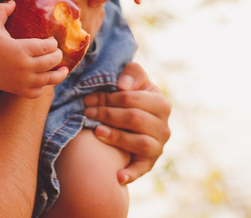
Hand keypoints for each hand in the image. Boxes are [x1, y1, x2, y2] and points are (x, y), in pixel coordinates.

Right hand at [0, 1, 67, 97]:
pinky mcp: (18, 90)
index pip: (47, 47)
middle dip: (58, 55)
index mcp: (20, 49)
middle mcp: (24, 67)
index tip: (51, 39)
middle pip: (51, 62)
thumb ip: (1, 11)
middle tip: (57, 51)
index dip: (53, 42)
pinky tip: (44, 79)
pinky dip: (43, 86)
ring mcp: (22, 81)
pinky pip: (37, 92)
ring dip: (59, 74)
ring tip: (64, 69)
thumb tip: (13, 2)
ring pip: (49, 79)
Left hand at [82, 62, 170, 184]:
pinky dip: (131, 174)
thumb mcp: (135, 80)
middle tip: (87, 112)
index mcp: (161, 103)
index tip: (87, 98)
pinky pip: (143, 169)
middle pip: (134, 119)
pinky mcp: (150, 162)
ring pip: (140, 142)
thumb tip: (122, 86)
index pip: (131, 99)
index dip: (108, 98)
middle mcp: (164, 126)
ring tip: (96, 131)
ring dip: (116, 137)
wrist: (137, 119)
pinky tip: (118, 177)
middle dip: (107, 114)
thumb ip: (132, 74)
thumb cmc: (133, 96)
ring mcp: (158, 146)